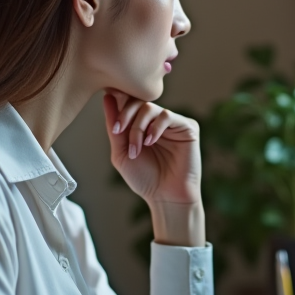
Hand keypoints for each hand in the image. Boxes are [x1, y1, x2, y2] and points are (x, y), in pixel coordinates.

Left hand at [102, 90, 204, 245]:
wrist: (165, 197)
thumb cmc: (144, 179)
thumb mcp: (121, 152)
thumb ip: (114, 127)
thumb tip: (106, 97)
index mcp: (142, 125)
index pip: (128, 102)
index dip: (117, 105)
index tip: (112, 126)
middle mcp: (157, 121)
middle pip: (137, 101)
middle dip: (125, 115)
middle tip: (118, 132)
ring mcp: (173, 123)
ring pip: (150, 108)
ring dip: (137, 127)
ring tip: (136, 148)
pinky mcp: (188, 127)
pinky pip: (168, 116)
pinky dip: (155, 127)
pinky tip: (150, 142)